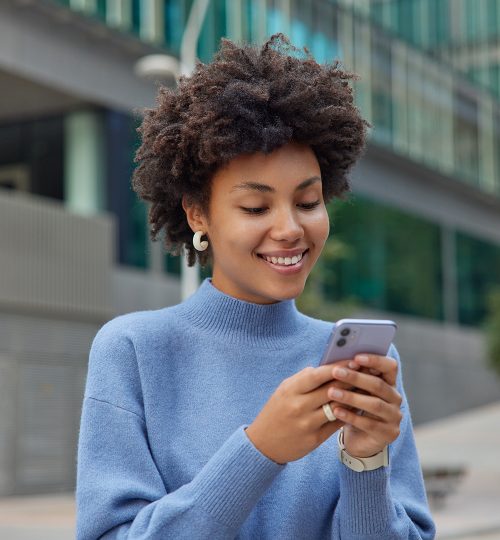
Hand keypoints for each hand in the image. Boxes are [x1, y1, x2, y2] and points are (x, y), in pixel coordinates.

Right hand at [245, 360, 359, 463]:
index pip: (317, 375)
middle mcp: (299, 406)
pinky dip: (348, 414)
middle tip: (367, 372)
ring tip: (367, 389)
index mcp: (290, 390)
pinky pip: (337, 424)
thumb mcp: (284, 390)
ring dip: (354, 397)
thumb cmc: (276, 411)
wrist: (263, 444)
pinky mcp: (315, 439)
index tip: (353, 361)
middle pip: (331, 390)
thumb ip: (304, 379)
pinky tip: (358, 407)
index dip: (337, 367)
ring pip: (338, 407)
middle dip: (351, 380)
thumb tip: (327, 367)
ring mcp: (307, 424)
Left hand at [327, 354, 402, 457]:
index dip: (375, 360)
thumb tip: (337, 361)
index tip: (356, 357)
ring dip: (351, 397)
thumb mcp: (354, 390)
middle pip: (378, 385)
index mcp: (389, 382)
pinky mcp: (388, 434)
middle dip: (356, 377)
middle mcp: (395, 398)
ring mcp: (394, 417)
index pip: (390, 366)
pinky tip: (336, 411)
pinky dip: (351, 417)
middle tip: (336, 372)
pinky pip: (369, 424)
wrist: (359, 439)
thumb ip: (352, 376)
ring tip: (332, 392)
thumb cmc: (354, 407)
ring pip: (375, 404)